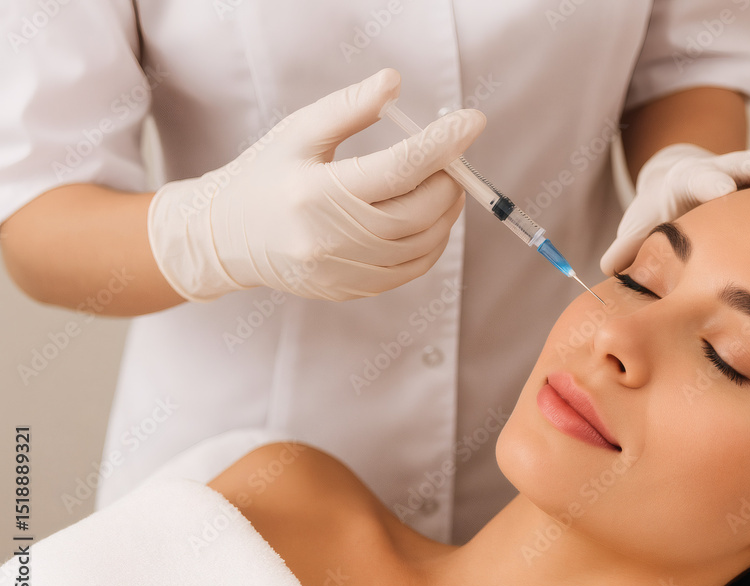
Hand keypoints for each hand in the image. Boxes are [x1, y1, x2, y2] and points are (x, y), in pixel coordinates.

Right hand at [147, 68, 485, 301]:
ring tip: (444, 185)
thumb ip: (348, 108)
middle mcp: (331, 238)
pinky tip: (428, 219)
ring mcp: (342, 270)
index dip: (443, 143)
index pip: (399, 167)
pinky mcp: (351, 289)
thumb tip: (393, 84)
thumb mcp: (298, 132)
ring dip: (445, 212)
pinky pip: (410, 270)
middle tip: (453, 158)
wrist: (228, 238)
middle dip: (448, 181)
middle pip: (417, 211)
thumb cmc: (265, 176)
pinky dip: (431, 243)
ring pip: (420, 244)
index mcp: (317, 192)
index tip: (472, 121)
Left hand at [600, 143, 749, 274]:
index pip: (699, 178)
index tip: (724, 190)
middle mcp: (720, 171)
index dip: (711, 183)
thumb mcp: (640, 225)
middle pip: (742, 163)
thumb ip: (627, 245)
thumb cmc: (657, 217)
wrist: (677, 189)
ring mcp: (746, 176)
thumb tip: (609, 268)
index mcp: (687, 181)